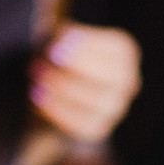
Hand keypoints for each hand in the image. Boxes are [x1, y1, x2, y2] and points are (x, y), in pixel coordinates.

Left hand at [31, 25, 141, 147]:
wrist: (55, 100)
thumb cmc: (59, 60)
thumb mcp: (59, 40)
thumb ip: (60, 36)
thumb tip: (59, 40)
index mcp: (124, 54)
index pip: (117, 50)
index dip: (88, 47)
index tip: (59, 43)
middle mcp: (127, 82)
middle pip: (112, 76)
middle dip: (77, 66)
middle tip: (47, 58)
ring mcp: (115, 109)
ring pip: (96, 101)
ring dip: (63, 87)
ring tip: (36, 77)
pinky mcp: (97, 128)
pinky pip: (80, 123)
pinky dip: (56, 109)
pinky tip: (37, 96)